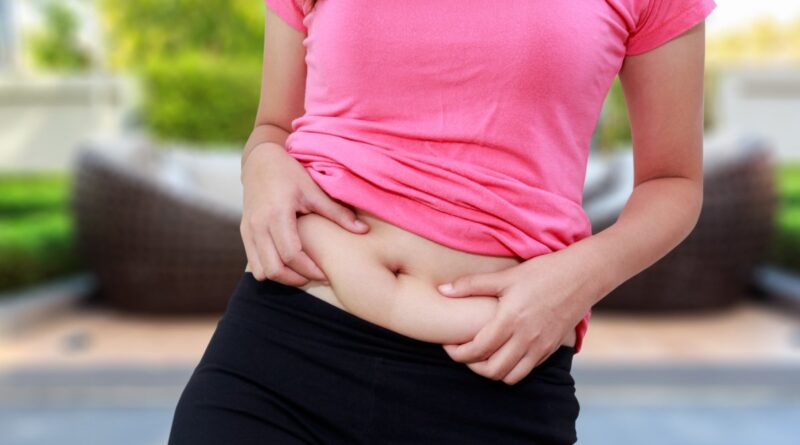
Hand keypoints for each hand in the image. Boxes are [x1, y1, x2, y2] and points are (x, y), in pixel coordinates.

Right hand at [241, 142, 369, 285]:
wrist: (260, 161)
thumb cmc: (289, 174)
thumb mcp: (314, 191)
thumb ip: (337, 213)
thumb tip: (364, 230)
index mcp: (277, 214)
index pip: (291, 255)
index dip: (309, 269)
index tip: (325, 273)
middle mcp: (259, 225)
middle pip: (274, 269)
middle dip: (296, 279)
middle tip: (315, 275)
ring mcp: (248, 230)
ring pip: (261, 271)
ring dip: (281, 277)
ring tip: (301, 271)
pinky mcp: (244, 233)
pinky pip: (254, 263)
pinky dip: (270, 269)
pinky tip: (287, 262)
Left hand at [437, 248, 593, 384]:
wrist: (583, 276)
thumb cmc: (543, 272)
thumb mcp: (505, 276)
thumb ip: (471, 285)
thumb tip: (441, 291)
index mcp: (510, 321)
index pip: (476, 350)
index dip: (457, 352)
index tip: (448, 344)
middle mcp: (526, 339)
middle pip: (491, 370)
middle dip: (471, 366)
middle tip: (462, 352)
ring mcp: (540, 347)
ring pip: (510, 376)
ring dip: (492, 371)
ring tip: (482, 356)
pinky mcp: (551, 349)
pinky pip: (527, 370)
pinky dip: (511, 368)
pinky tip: (504, 352)